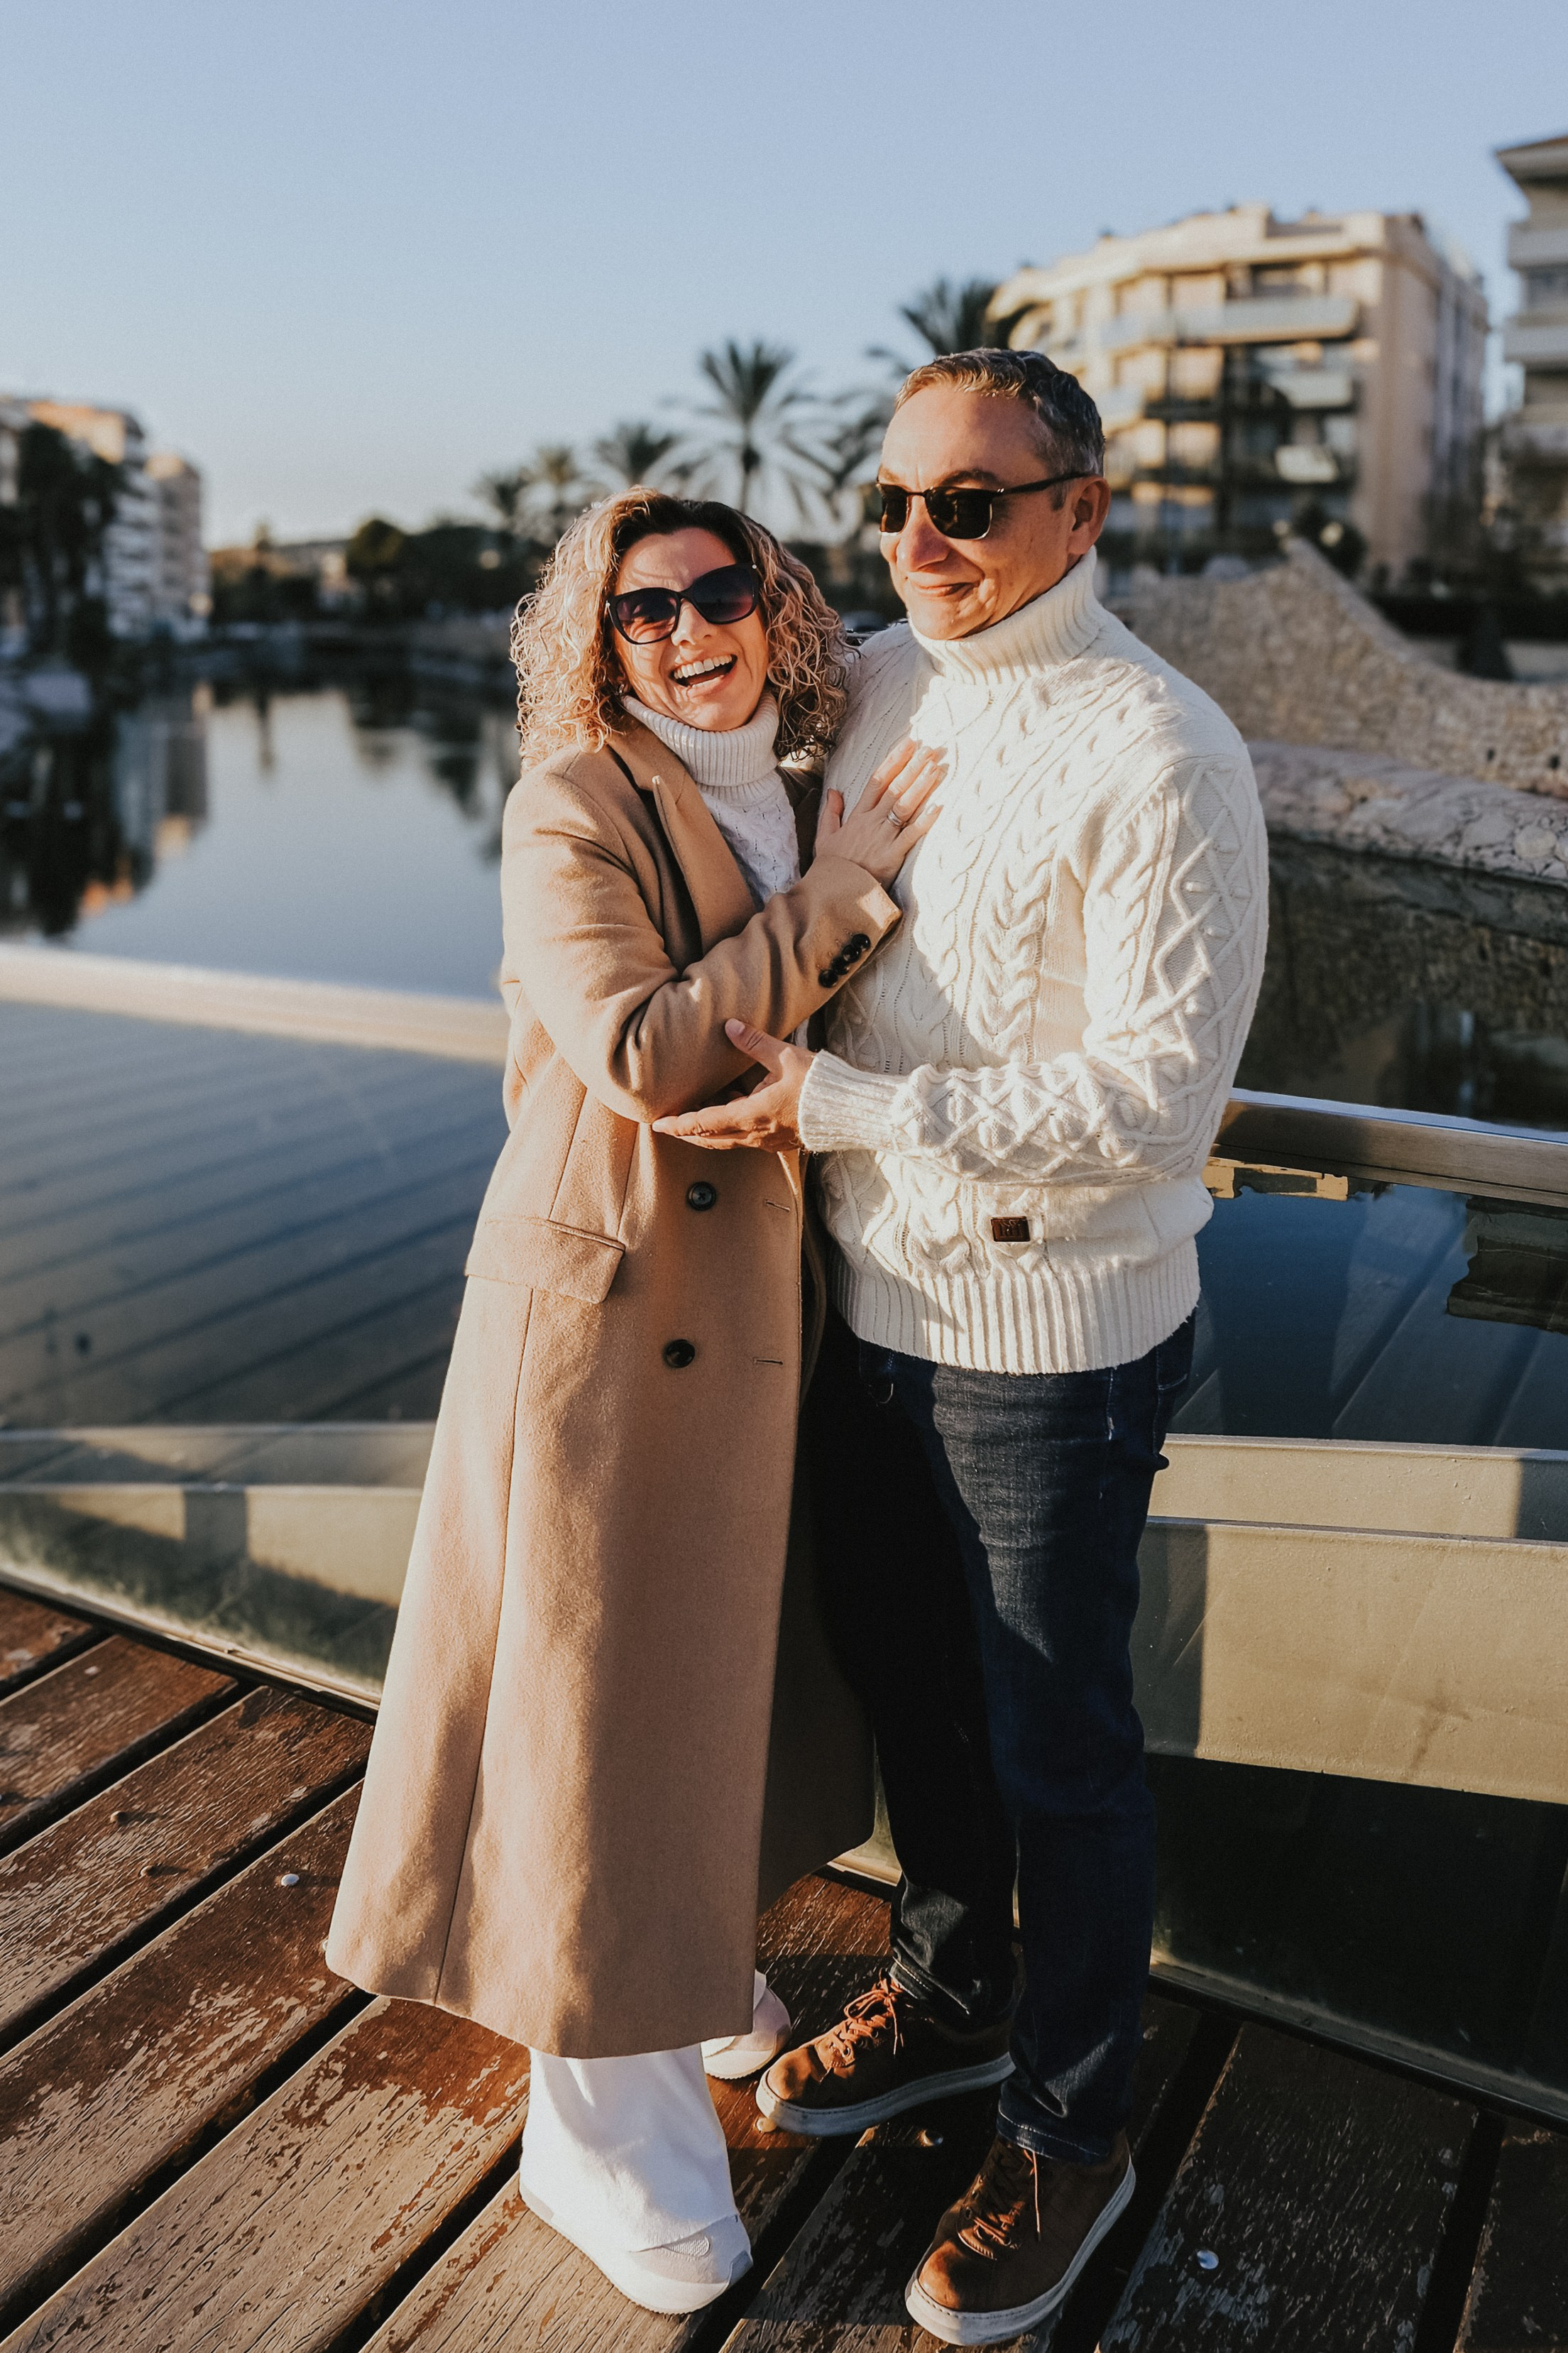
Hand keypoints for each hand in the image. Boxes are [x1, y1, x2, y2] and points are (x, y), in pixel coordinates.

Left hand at [652, 1020, 812, 1152]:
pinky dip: (729, 1132)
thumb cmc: (820, 1085)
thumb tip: (730, 1025)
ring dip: (706, 1134)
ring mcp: (768, 1141)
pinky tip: (730, 1116)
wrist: (850, 1112)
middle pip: (710, 1138)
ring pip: (727, 1142)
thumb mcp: (785, 1057)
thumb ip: (755, 1042)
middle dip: (687, 1133)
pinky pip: (746, 1140)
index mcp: (751, 1115)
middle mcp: (755, 1134)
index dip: (678, 1124)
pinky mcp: (780, 1142)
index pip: (704, 1123)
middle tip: (667, 1126)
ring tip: (691, 1123)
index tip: (658, 1124)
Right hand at [817, 737, 941, 886]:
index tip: (908, 744)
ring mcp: (883, 837)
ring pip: (904, 806)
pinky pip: (911, 835)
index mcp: (858, 816)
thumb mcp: (825, 837)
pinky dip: (925, 821)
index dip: (894, 761)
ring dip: (921, 786)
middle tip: (929, 749)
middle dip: (912, 767)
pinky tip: (939, 806)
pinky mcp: (893, 855)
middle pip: (895, 788)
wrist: (833, 893)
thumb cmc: (832, 867)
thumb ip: (831, 813)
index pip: (877, 781)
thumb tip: (833, 792)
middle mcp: (872, 822)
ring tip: (935, 767)